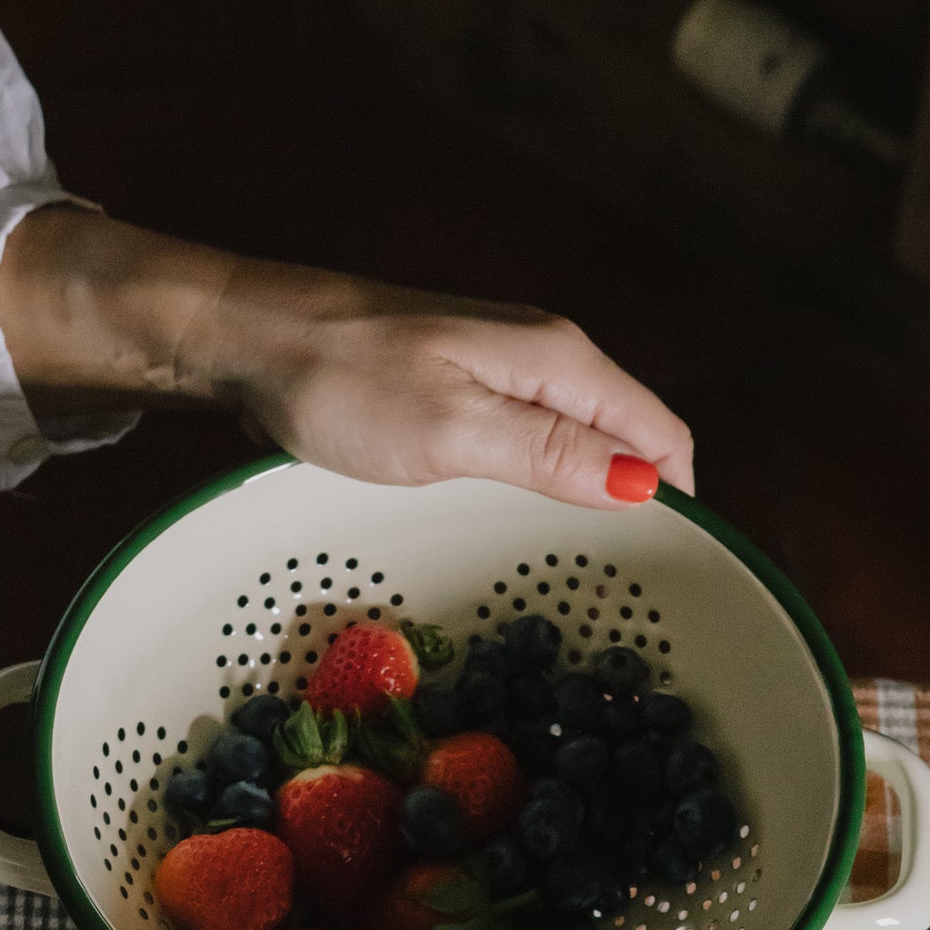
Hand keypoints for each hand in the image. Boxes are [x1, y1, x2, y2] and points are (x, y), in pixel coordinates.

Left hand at [0, 208, 692, 507]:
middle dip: (643, 507)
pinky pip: (537, 443)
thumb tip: (644, 486)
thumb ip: (551, 455)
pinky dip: (547, 486)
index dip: (679, 502)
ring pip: (585, 443)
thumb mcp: (453, 430)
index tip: (668, 574)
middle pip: (631, 439)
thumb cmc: (341, 382)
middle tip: (625, 590)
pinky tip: (525, 526)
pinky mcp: (466, 390)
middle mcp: (547, 359)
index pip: (661, 435)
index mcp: (559, 361)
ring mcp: (506, 373)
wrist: (250, 338)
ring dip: (594, 501)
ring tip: (584, 572)